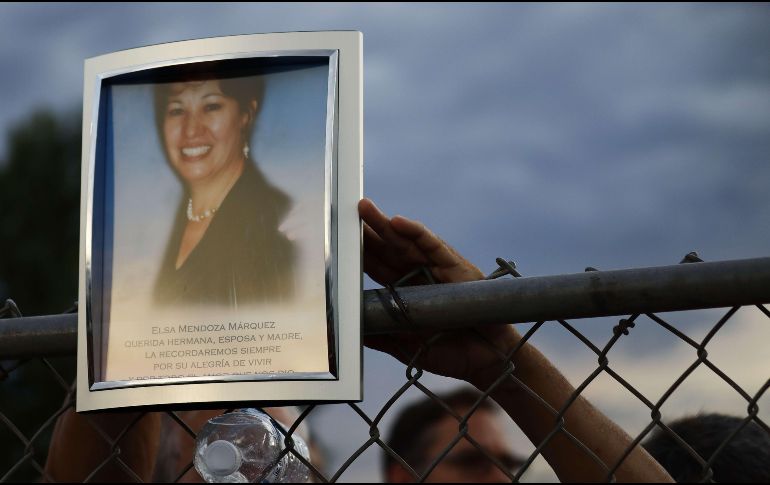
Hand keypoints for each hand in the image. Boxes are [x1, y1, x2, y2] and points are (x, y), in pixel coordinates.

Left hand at [359, 198, 519, 384]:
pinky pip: (434, 246)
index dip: (356, 252)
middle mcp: (417, 274)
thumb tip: (346, 332)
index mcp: (403, 291)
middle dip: (365, 231)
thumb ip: (379, 336)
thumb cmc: (449, 353)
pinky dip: (417, 233)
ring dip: (384, 224)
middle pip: (386, 248)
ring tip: (363, 209)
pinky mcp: (456, 267)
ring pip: (405, 241)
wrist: (486, 363)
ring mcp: (436, 268)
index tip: (334, 238)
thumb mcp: (405, 346)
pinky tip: (398, 222)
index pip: (375, 266)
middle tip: (343, 212)